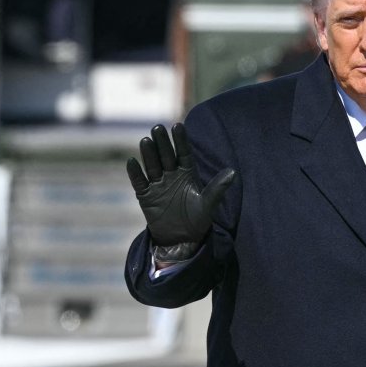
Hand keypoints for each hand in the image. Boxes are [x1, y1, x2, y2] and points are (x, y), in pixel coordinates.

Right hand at [126, 123, 236, 256]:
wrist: (182, 240)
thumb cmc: (198, 221)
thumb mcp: (208, 204)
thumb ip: (217, 188)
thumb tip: (233, 172)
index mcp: (188, 173)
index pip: (184, 153)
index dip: (181, 140)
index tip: (178, 126)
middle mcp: (172, 175)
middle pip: (166, 155)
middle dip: (162, 142)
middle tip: (158, 127)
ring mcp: (158, 184)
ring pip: (152, 165)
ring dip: (149, 154)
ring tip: (146, 140)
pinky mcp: (146, 196)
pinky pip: (139, 182)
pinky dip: (135, 173)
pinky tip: (132, 162)